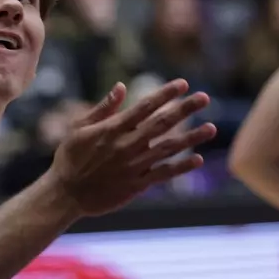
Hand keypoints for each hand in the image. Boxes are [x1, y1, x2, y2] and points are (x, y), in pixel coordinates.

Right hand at [47, 79, 215, 215]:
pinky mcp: (136, 185)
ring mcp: (133, 166)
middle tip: (205, 97)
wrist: (66, 194)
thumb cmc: (70, 158)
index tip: (183, 84)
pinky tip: (197, 159)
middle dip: (184, 109)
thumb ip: (103, 108)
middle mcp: (126, 146)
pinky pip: (163, 174)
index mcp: (112, 129)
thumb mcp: (78, 128)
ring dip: (191, 137)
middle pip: (162, 124)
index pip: (144, 107)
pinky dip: (181, 167)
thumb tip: (121, 86)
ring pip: (168, 149)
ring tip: (212, 128)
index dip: (165, 95)